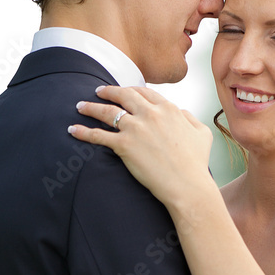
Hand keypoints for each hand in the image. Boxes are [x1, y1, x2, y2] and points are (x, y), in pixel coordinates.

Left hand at [68, 85, 213, 208]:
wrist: (187, 185)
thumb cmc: (196, 163)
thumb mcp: (202, 134)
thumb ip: (190, 118)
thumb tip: (181, 112)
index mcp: (169, 109)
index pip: (145, 92)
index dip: (131, 89)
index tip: (123, 91)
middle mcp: (150, 114)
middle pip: (123, 95)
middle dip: (108, 91)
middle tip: (97, 91)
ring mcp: (136, 128)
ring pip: (107, 112)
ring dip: (91, 107)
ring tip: (80, 106)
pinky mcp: (124, 146)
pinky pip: (98, 135)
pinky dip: (83, 132)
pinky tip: (72, 130)